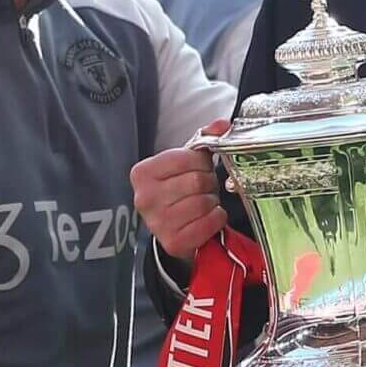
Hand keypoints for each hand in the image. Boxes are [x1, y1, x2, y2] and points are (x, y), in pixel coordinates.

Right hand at [130, 119, 229, 261]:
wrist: (171, 228)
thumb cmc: (178, 190)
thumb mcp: (185, 162)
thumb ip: (203, 140)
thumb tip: (223, 125)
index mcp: (143, 173)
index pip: (187, 158)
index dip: (202, 162)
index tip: (200, 168)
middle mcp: (145, 198)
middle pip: (197, 181)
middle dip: (208, 183)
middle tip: (204, 188)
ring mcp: (157, 222)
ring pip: (204, 203)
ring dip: (212, 202)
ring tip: (204, 203)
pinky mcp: (173, 242)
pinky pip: (210, 223)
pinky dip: (216, 219)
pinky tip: (208, 217)